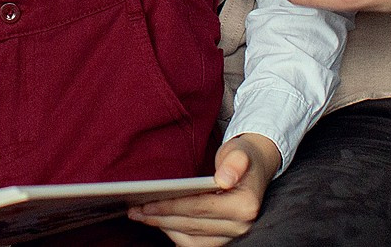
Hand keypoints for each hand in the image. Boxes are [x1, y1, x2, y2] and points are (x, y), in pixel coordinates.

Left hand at [128, 134, 279, 246]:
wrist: (254, 166)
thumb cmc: (243, 156)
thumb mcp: (240, 152)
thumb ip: (234, 163)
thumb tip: (224, 178)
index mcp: (245, 206)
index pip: (200, 208)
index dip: (171, 206)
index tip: (147, 202)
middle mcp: (241, 226)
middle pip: (193, 225)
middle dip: (161, 218)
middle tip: (136, 210)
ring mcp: (234, 235)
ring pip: (192, 239)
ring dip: (165, 228)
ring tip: (143, 216)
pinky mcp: (225, 238)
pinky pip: (197, 244)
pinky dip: (177, 235)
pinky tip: (161, 224)